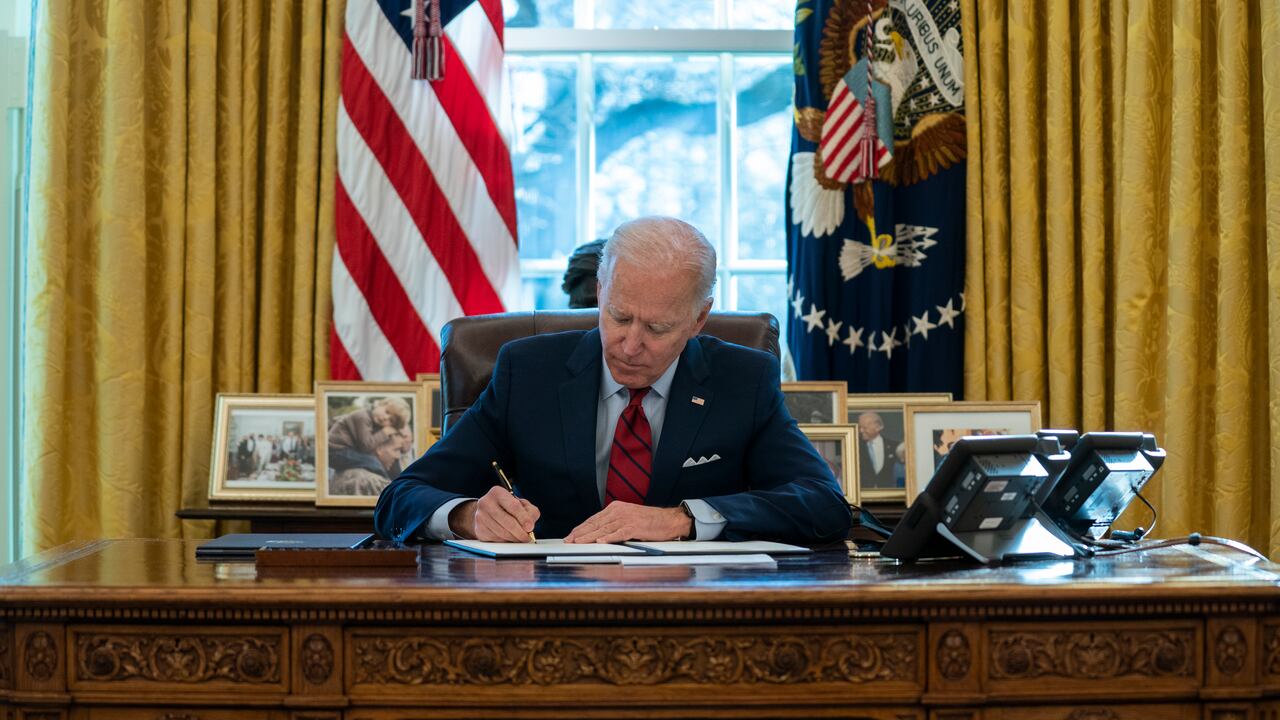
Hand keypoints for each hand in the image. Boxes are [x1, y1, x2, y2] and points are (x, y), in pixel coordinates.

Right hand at [449, 486, 539, 541]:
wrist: (487, 512)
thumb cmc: (507, 507)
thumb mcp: (521, 504)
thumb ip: (530, 512)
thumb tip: (529, 525)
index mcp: (497, 492)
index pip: (514, 506)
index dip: (524, 518)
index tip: (530, 527)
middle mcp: (486, 503)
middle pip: (508, 522)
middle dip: (520, 532)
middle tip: (527, 538)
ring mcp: (480, 517)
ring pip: (502, 533)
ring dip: (514, 538)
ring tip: (520, 538)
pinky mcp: (479, 529)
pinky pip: (495, 539)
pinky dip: (505, 541)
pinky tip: (509, 537)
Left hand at [564, 502, 691, 542]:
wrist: (669, 520)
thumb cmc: (650, 522)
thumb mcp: (629, 518)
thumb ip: (614, 523)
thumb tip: (599, 534)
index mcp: (616, 508)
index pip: (594, 519)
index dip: (581, 528)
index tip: (571, 535)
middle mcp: (619, 511)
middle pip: (596, 524)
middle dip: (580, 533)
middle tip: (569, 540)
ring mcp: (627, 519)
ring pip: (604, 529)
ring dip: (589, 537)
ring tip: (578, 542)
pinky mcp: (635, 527)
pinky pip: (619, 533)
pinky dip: (609, 538)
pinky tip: (600, 542)